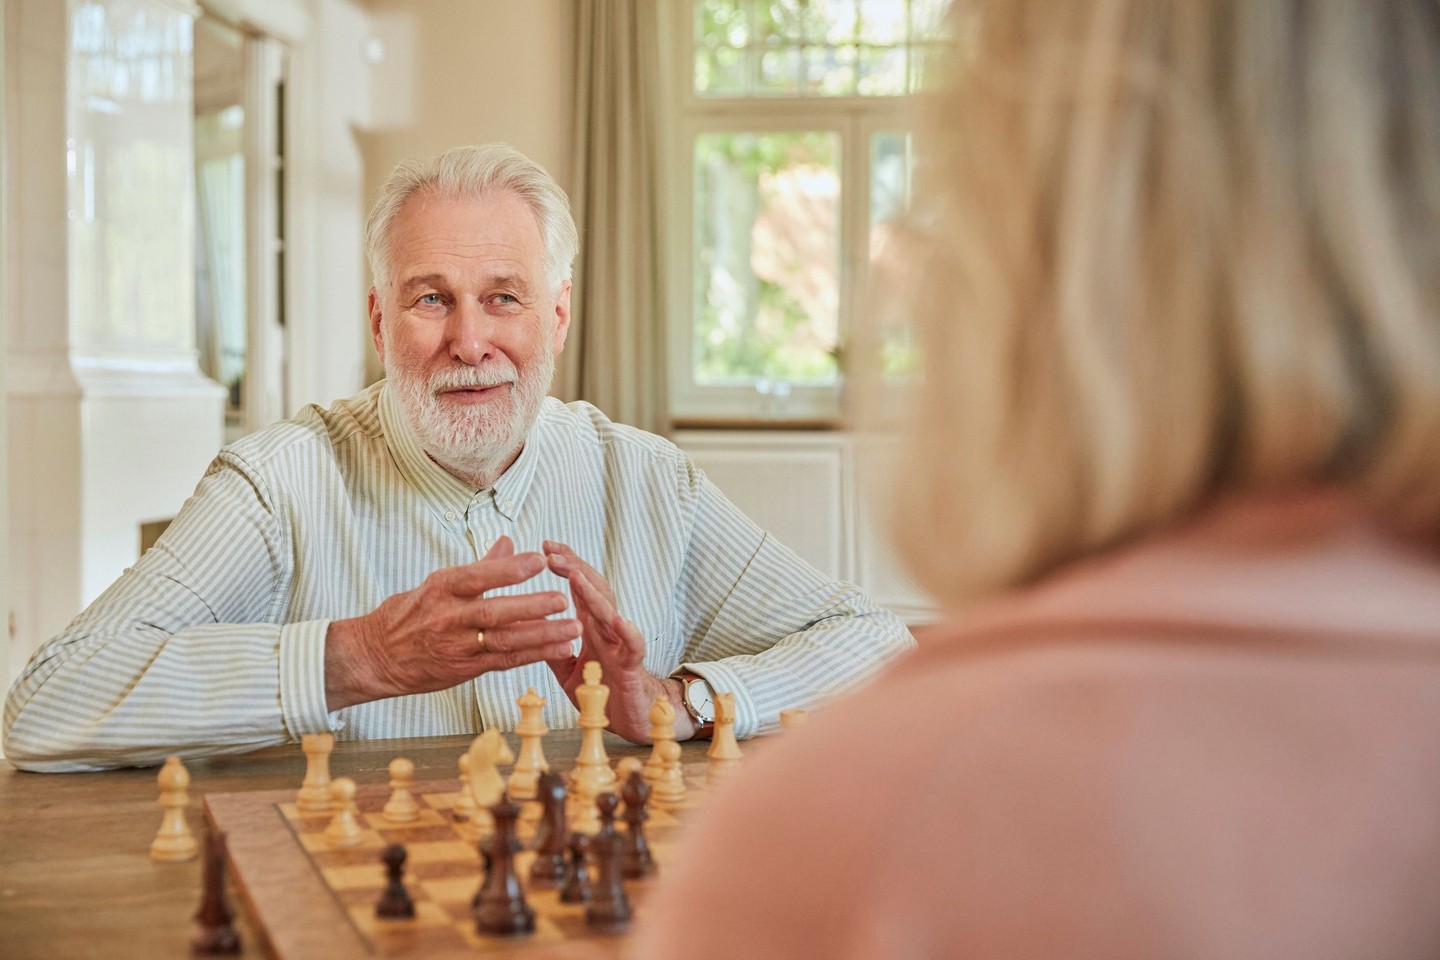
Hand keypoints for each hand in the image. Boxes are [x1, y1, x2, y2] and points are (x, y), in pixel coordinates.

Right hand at [324, 536, 581, 709]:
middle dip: (531, 606)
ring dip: (542, 635)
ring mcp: (457, 645)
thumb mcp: (436, 584)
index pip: (477, 576)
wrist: (375, 657)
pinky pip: (505, 661)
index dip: (508, 569)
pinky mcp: (465, 669)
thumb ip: (479, 566)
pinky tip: (559, 648)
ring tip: (573, 628)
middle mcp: (448, 617)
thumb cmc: (408, 615)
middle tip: (563, 599)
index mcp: (441, 588)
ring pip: (504, 640)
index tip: (539, 559)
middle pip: (494, 611)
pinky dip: (534, 654)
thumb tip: (509, 542)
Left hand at [542, 541, 694, 742]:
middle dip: (574, 568)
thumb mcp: (567, 668)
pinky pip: (633, 646)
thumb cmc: (602, 687)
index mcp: (590, 626)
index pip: (579, 587)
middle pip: (594, 590)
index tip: (546, 546)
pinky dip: (628, 632)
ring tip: (578, 576)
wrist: (633, 717)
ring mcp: (620, 645)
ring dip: (594, 594)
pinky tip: (618, 620)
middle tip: (551, 553)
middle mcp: (606, 629)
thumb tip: (524, 627)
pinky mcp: (632, 667)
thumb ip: (552, 646)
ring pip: (610, 612)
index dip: (566, 564)